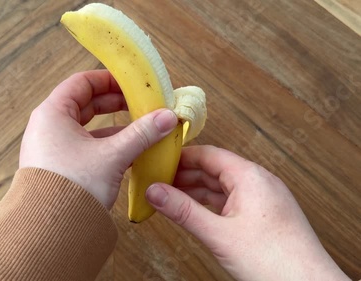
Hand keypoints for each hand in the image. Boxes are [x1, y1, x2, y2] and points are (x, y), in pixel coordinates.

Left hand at [20, 70, 177, 209]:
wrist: (49, 230)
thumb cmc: (72, 186)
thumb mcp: (112, 156)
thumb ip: (141, 133)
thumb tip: (167, 117)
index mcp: (52, 113)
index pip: (82, 82)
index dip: (109, 79)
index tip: (132, 83)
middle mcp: (48, 126)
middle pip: (84, 103)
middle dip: (114, 103)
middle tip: (140, 103)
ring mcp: (52, 147)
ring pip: (86, 127)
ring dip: (113, 126)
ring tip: (139, 127)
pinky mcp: (59, 165)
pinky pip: (84, 146)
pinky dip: (105, 144)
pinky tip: (128, 150)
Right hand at [146, 145, 349, 280]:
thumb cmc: (275, 261)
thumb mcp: (218, 234)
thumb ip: (183, 210)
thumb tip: (155, 192)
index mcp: (250, 176)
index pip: (209, 154)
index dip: (181, 157)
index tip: (159, 161)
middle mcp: (259, 182)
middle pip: (214, 169)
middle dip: (185, 176)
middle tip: (158, 182)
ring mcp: (263, 199)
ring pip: (222, 187)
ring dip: (196, 192)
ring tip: (170, 198)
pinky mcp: (264, 215)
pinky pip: (231, 201)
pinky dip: (210, 205)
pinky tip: (195, 212)